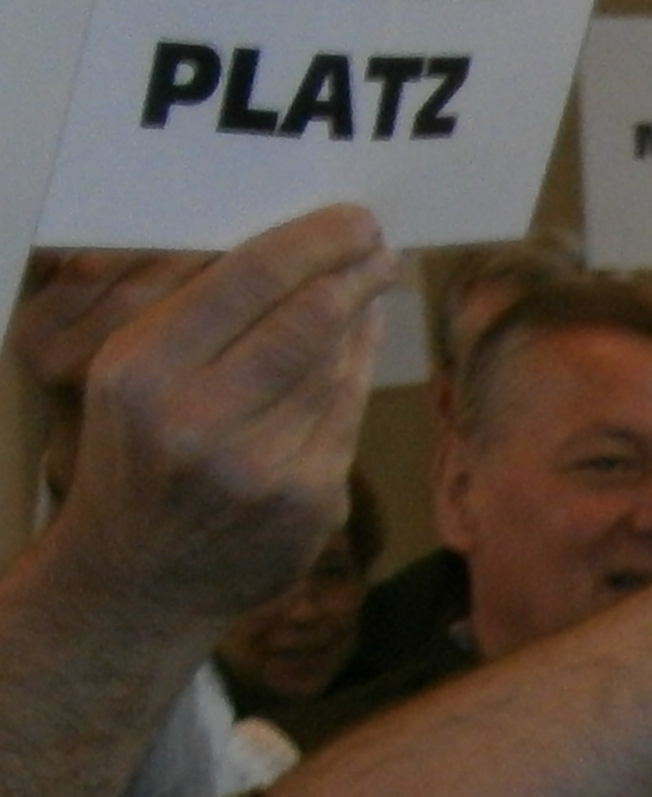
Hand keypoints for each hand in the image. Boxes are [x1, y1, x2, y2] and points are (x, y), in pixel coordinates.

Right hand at [33, 209, 389, 625]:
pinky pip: (347, 415)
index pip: (244, 282)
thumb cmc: (137, 457)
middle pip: (302, 320)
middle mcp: (198, 420)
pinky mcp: (310, 503)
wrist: (139, 578)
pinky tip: (364, 336)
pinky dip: (359, 367)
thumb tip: (286, 248)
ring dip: (361, 314)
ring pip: (333, 366)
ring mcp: (261, 467)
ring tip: (374, 277)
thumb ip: (192, 318)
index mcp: (141, 372)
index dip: (311, 243)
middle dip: (350, 271)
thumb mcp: (130, 379)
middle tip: (376, 239)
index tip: (350, 219)